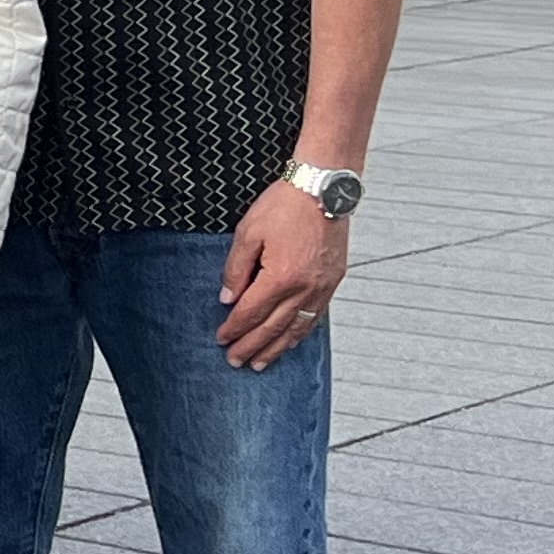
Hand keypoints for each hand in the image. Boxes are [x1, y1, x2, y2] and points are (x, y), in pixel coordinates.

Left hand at [217, 176, 346, 368]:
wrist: (324, 190)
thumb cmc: (285, 206)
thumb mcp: (248, 233)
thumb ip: (236, 269)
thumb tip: (228, 299)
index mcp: (281, 277)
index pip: (251, 312)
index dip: (234, 328)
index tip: (221, 339)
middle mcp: (305, 289)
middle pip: (272, 328)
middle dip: (251, 347)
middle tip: (235, 361)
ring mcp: (322, 288)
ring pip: (296, 329)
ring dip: (276, 348)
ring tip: (260, 363)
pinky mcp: (333, 282)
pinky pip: (315, 318)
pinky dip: (300, 334)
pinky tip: (290, 342)